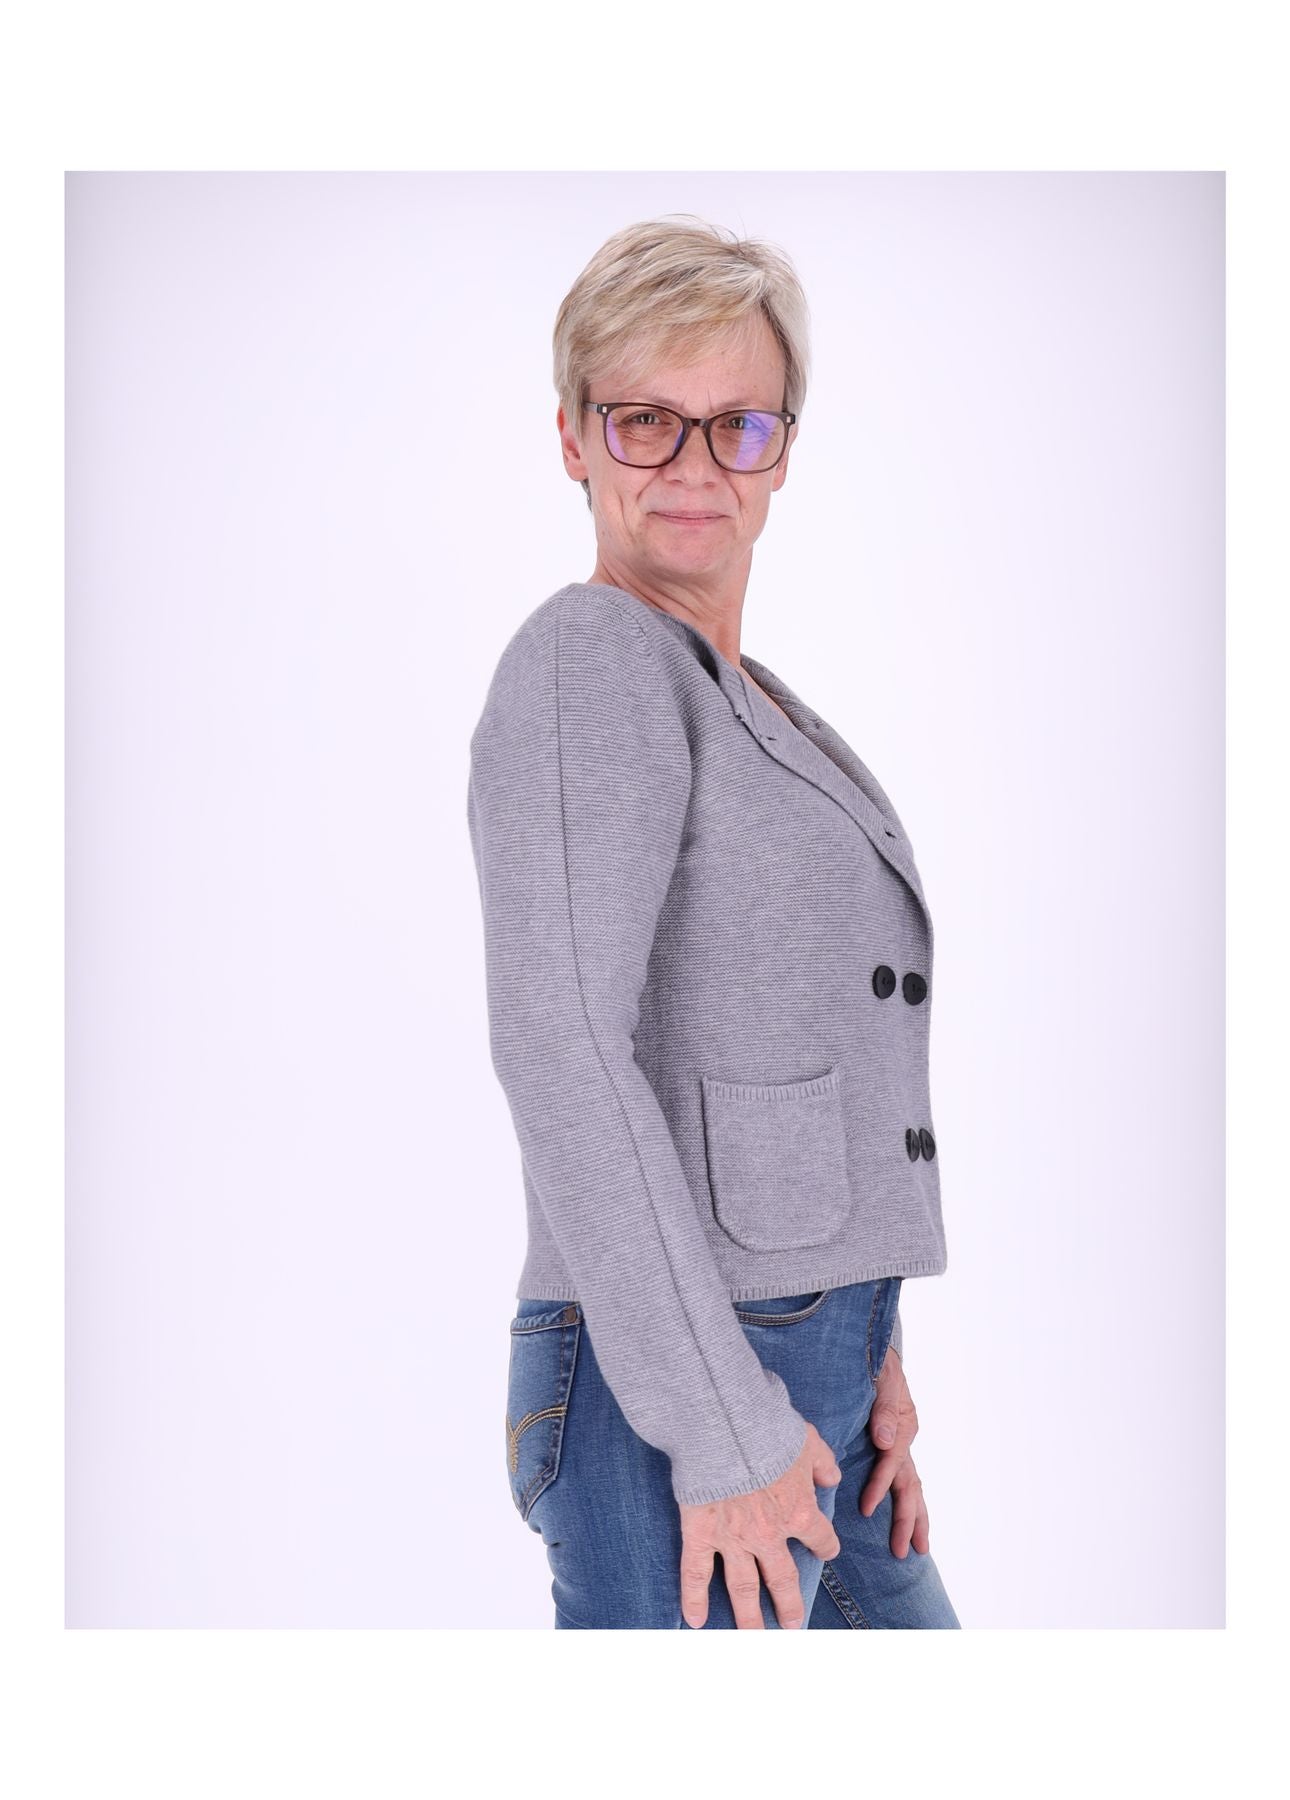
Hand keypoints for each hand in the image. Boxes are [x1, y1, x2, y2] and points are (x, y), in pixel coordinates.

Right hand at [677, 1421, 841, 1629]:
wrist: (727, 1426)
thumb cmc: (769, 1428)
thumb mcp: (808, 1440)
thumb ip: (823, 1463)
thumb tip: (832, 1478)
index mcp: (798, 1512)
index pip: (820, 1539)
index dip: (825, 1546)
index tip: (824, 1551)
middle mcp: (768, 1535)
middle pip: (783, 1580)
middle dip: (789, 1607)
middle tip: (792, 1628)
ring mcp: (733, 1539)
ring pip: (743, 1588)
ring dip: (749, 1618)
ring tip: (754, 1640)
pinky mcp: (700, 1533)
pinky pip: (695, 1572)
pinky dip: (694, 1598)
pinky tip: (695, 1621)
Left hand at [859, 1347, 930, 1557]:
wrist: (876, 1351)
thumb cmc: (877, 1363)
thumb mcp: (882, 1378)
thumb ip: (883, 1408)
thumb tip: (884, 1440)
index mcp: (903, 1425)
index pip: (893, 1462)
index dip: (880, 1485)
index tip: (865, 1507)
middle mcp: (904, 1439)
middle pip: (910, 1486)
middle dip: (907, 1519)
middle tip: (902, 1551)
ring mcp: (900, 1444)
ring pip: (912, 1488)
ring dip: (912, 1519)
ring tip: (912, 1549)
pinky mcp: (891, 1446)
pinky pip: (901, 1480)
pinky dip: (904, 1502)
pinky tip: (902, 1523)